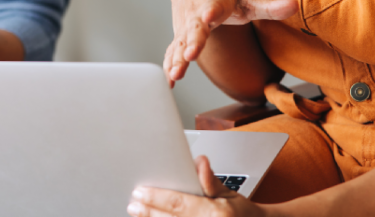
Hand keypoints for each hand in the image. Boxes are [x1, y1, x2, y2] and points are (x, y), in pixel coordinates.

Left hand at [128, 155, 265, 216]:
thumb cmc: (241, 213)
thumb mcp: (229, 193)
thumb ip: (210, 180)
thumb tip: (200, 162)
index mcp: (215, 213)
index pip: (179, 203)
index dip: (156, 198)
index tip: (140, 192)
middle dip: (148, 212)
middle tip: (133, 204)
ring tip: (139, 213)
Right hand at [164, 0, 295, 84]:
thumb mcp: (247, 0)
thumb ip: (269, 7)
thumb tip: (295, 5)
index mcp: (216, 1)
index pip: (214, 6)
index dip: (211, 11)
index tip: (208, 16)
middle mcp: (197, 13)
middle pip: (194, 28)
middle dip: (192, 41)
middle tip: (189, 54)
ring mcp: (185, 26)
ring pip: (180, 42)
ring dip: (177, 58)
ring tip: (176, 74)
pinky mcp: (179, 37)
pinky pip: (173, 50)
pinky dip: (170, 63)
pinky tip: (169, 81)